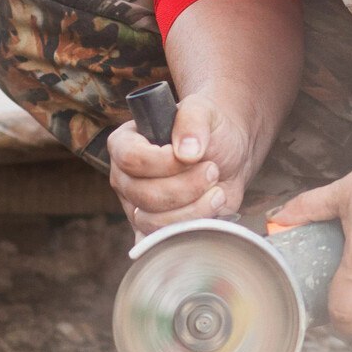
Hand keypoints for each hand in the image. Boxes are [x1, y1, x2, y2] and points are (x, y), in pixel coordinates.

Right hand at [108, 91, 257, 236]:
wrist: (227, 156)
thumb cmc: (209, 130)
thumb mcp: (204, 112)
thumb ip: (192, 121)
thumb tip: (187, 152)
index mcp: (124, 144)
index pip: (131, 159)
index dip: (163, 162)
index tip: (194, 156)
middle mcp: (124, 177)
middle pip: (143, 194)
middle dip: (186, 187)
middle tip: (212, 170)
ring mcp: (136, 206)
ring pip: (153, 222)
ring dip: (193, 209)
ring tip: (217, 191)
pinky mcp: (153, 229)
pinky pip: (163, 240)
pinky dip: (189, 230)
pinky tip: (208, 214)